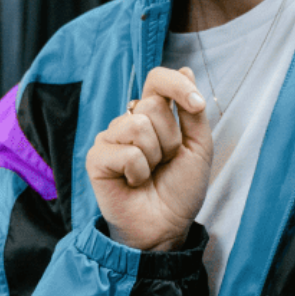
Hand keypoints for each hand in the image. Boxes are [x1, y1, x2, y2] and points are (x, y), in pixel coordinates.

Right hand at [86, 66, 212, 251]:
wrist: (167, 226)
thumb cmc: (180, 189)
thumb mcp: (198, 146)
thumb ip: (192, 111)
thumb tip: (185, 69)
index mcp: (152, 114)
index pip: (157, 78)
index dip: (177, 85)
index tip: (196, 105)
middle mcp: (128, 121)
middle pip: (152, 105)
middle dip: (170, 139)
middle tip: (165, 162)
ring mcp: (110, 138)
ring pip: (138, 126)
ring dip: (155, 157)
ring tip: (150, 173)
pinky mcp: (96, 158)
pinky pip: (126, 153)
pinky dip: (138, 172)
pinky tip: (133, 183)